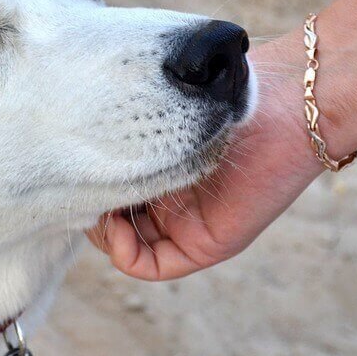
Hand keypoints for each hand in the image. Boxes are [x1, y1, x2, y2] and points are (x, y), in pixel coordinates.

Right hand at [87, 35, 322, 279]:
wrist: (287, 103)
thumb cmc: (226, 89)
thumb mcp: (164, 105)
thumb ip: (127, 121)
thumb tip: (70, 127)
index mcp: (159, 169)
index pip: (109, 190)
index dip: (88, 185)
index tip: (72, 164)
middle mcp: (169, 201)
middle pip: (112, 221)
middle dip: (90, 209)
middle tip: (78, 186)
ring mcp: (185, 224)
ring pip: (126, 245)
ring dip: (102, 231)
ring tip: (95, 203)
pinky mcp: (204, 243)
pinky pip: (150, 266)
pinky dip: (124, 253)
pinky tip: (116, 225)